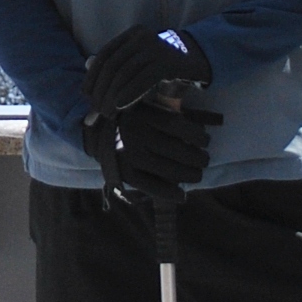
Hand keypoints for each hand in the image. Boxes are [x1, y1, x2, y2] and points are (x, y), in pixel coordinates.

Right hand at [83, 98, 221, 202]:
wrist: (95, 133)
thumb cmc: (130, 117)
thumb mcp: (146, 105)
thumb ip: (169, 110)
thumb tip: (206, 123)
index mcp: (142, 114)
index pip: (178, 125)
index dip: (197, 135)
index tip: (205, 139)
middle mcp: (135, 134)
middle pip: (178, 150)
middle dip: (198, 158)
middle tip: (205, 159)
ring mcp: (129, 155)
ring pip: (169, 170)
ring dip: (190, 175)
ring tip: (197, 174)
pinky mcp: (124, 172)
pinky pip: (151, 186)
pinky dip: (169, 193)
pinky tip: (181, 195)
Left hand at [85, 24, 212, 121]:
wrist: (197, 62)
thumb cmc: (163, 66)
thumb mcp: (137, 64)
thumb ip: (114, 68)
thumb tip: (85, 76)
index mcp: (132, 34)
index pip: (105, 54)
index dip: (93, 75)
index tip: (86, 94)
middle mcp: (142, 36)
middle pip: (113, 64)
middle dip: (101, 89)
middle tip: (97, 110)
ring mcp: (156, 47)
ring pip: (125, 72)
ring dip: (112, 96)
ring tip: (108, 113)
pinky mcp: (168, 62)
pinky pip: (143, 79)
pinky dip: (129, 94)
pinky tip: (121, 107)